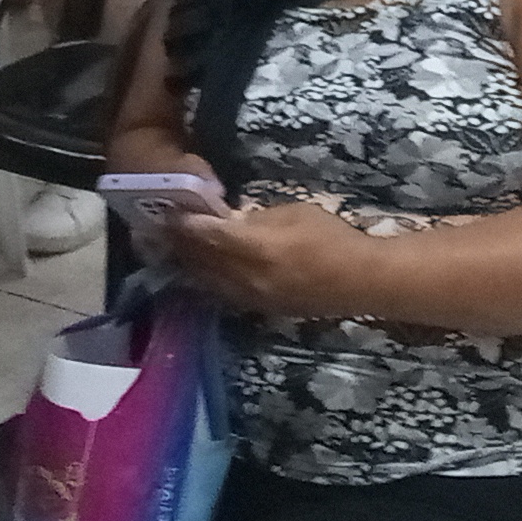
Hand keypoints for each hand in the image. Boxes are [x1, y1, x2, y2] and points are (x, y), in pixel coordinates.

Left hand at [165, 200, 372, 320]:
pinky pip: (224, 295)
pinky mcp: (261, 309)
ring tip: (175, 250)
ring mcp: (252, 298)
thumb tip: (234, 221)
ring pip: (208, 282)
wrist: (359, 281)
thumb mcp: (293, 212)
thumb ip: (258, 218)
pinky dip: (208, 281)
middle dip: (180, 245)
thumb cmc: (330, 237)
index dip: (184, 223)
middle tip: (162, 229)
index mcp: (255, 247)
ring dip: (189, 265)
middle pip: (201, 261)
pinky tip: (201, 273)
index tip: (168, 210)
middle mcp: (246, 277)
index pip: (207, 235)